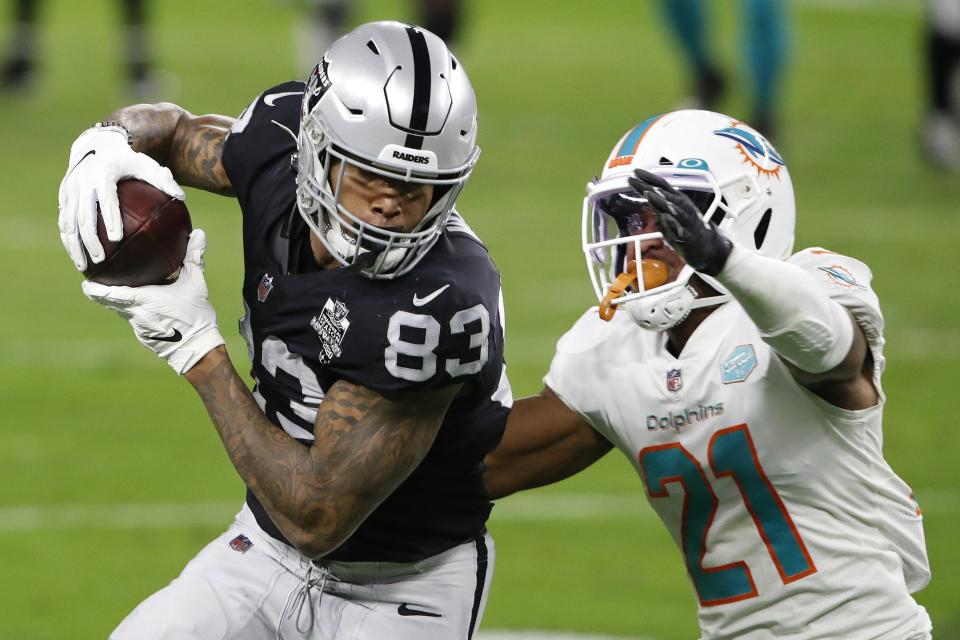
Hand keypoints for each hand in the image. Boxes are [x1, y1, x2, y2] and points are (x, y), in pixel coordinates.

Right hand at [58, 124, 184, 270]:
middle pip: (84, 215)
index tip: (117, 239)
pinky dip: (68, 240)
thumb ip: (163, 180)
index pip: (107, 199)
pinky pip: (64, 221)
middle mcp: (82, 181)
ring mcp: (70, 189)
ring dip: (74, 245)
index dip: (110, 218)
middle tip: (100, 259)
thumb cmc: (127, 159)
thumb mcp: (146, 164)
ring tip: (84, 267)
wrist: (96, 145)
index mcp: (103, 173)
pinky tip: (78, 257)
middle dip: (90, 240)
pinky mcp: (64, 195)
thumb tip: (182, 197)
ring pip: (69, 222)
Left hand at [82, 229, 224, 374]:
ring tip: (110, 291)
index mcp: (144, 300)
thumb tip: (199, 233)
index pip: (111, 293)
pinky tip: (138, 308)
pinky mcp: (144, 337)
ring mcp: (139, 328)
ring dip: (115, 302)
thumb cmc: (196, 316)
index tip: (85, 282)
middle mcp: (136, 314)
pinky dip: (132, 312)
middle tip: (92, 282)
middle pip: (110, 303)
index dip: (96, 289)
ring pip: (122, 312)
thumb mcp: (197, 284)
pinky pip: (134, 321)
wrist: (198, 349)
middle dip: (100, 293)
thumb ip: (194, 257)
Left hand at [627, 168, 731, 275]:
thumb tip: (646, 194)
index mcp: (679, 200)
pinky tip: (664, 217)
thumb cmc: (689, 228)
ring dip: (661, 201)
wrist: (707, 246)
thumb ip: (660, 204)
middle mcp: (683, 207)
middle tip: (635, 179)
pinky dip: (672, 222)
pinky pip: (679, 228)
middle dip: (650, 186)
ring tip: (649, 194)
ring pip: (673, 208)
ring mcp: (686, 221)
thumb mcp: (673, 213)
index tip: (635, 172)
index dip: (649, 178)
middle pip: (665, 194)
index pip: (662, 185)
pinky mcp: (687, 236)